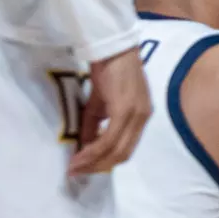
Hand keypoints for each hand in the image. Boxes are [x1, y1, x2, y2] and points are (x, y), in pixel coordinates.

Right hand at [72, 46, 151, 175]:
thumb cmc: (108, 68)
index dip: (107, 161)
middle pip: (123, 154)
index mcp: (141, 116)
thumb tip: (85, 145)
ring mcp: (137, 115)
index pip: (127, 148)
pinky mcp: (125, 110)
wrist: (111, 45)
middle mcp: (143, 118)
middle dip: (99, 166)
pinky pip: (109, 138)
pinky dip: (94, 150)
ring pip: (117, 150)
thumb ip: (95, 124)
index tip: (87, 168)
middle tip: (78, 172)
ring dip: (94, 162)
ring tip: (75, 167)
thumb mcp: (100, 101)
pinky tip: (80, 155)